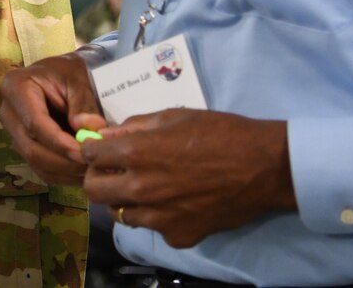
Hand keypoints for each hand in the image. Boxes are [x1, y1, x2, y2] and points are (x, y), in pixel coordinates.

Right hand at [0, 51, 101, 184]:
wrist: (67, 74)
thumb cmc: (71, 72)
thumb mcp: (80, 80)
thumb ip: (85, 104)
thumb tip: (89, 129)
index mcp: (16, 87)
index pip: (34, 123)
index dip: (59, 142)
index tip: (85, 152)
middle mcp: (9, 112)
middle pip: (31, 148)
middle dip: (63, 162)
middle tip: (93, 165)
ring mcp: (14, 132)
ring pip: (36, 163)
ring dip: (65, 172)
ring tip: (93, 170)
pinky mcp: (25, 146)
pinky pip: (41, 169)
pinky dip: (63, 176)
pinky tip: (84, 172)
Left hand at [77, 108, 296, 247]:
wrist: (264, 167)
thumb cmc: (221, 133)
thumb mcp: (173, 116)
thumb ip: (134, 126)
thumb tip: (107, 133)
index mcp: (136, 153)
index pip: (88, 155)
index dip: (91, 149)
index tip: (99, 148)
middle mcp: (141, 188)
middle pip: (94, 191)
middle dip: (98, 178)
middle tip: (113, 170)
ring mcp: (159, 217)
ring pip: (120, 214)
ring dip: (125, 200)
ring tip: (145, 187)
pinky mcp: (179, 235)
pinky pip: (154, 228)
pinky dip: (158, 217)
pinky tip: (176, 202)